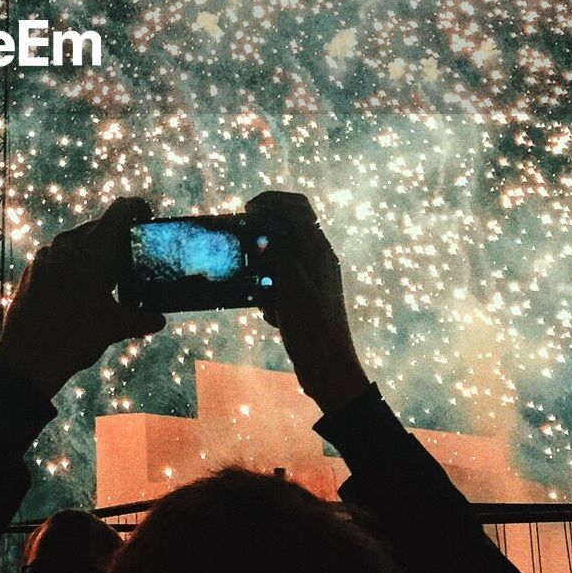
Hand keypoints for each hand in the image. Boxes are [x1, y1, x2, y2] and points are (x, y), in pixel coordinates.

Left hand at [0, 197, 166, 398]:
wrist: (27, 358)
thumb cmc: (75, 338)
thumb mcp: (115, 328)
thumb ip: (142, 320)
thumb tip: (159, 320)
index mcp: (94, 250)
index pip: (120, 210)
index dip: (137, 207)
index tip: (147, 217)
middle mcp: (68, 244)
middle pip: (99, 226)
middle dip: (117, 236)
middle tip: (130, 256)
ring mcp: (46, 254)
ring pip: (77, 240)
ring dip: (93, 251)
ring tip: (105, 276)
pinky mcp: (32, 268)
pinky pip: (58, 255)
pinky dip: (73, 263)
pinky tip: (78, 288)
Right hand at [246, 190, 369, 415]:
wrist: (329, 371)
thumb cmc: (314, 330)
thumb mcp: (292, 289)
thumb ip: (279, 257)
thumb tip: (262, 239)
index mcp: (319, 252)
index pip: (299, 208)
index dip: (273, 201)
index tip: (247, 210)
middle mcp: (317, 260)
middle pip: (289, 227)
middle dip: (264, 232)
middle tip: (242, 240)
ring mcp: (310, 279)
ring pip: (281, 255)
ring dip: (263, 263)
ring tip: (251, 279)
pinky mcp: (302, 298)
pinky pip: (280, 281)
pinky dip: (267, 288)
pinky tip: (265, 308)